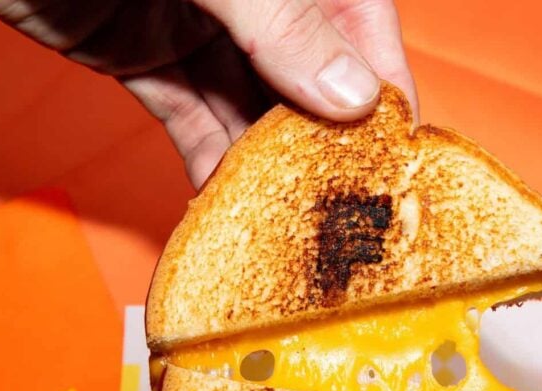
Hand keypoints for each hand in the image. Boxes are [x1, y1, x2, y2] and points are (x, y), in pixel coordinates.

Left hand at [0, 0, 417, 187]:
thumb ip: (277, 19)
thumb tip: (350, 95)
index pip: (357, 12)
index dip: (381, 80)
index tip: (398, 149)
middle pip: (308, 68)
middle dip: (323, 134)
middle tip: (342, 204)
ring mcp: (198, 22)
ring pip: (250, 101)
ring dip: (264, 158)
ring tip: (285, 219)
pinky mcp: (143, 58)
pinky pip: (190, 115)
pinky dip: (206, 158)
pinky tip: (223, 203)